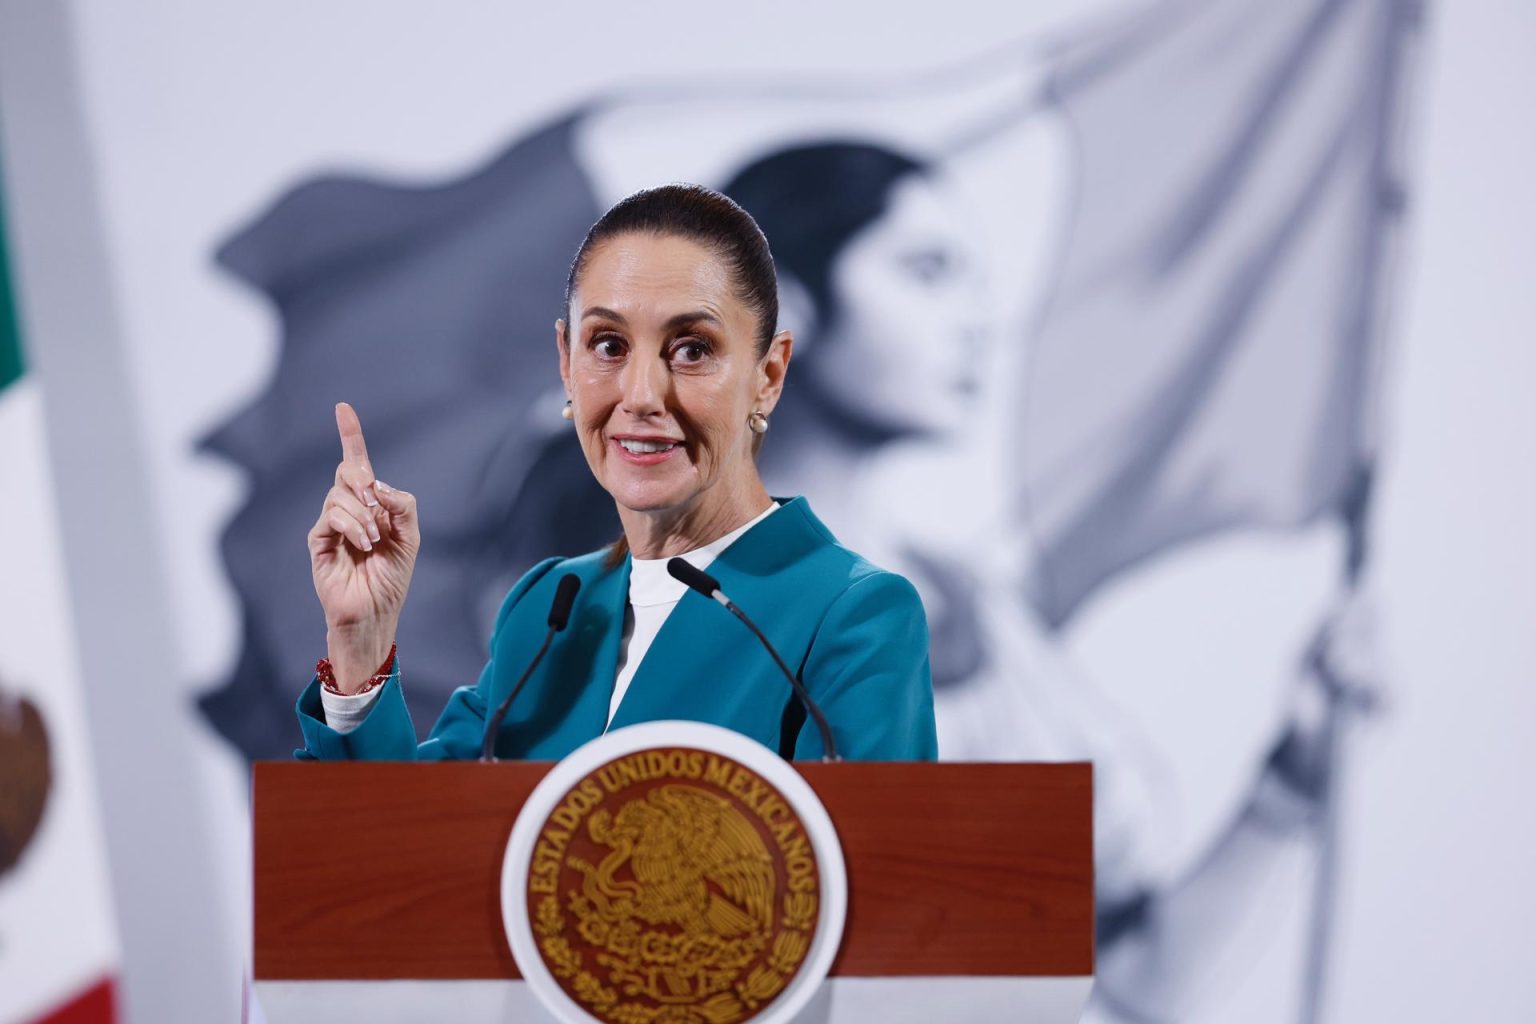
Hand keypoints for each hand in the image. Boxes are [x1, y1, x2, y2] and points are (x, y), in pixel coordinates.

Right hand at [307, 402, 419, 692]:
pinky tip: (364, 543)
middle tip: (377, 507)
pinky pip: (331, 516)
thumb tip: (379, 485)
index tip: (343, 408)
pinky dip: (353, 525)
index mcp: (371, 504)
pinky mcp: (319, 541)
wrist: (375, 612)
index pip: (357, 463)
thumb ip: (403, 506)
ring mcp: (331, 524)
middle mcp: (348, 509)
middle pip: (348, 472)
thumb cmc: (392, 578)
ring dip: (363, 514)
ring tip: (373, 540)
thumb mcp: (410, 538)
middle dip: (363, 481)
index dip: (350, 435)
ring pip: (339, 495)